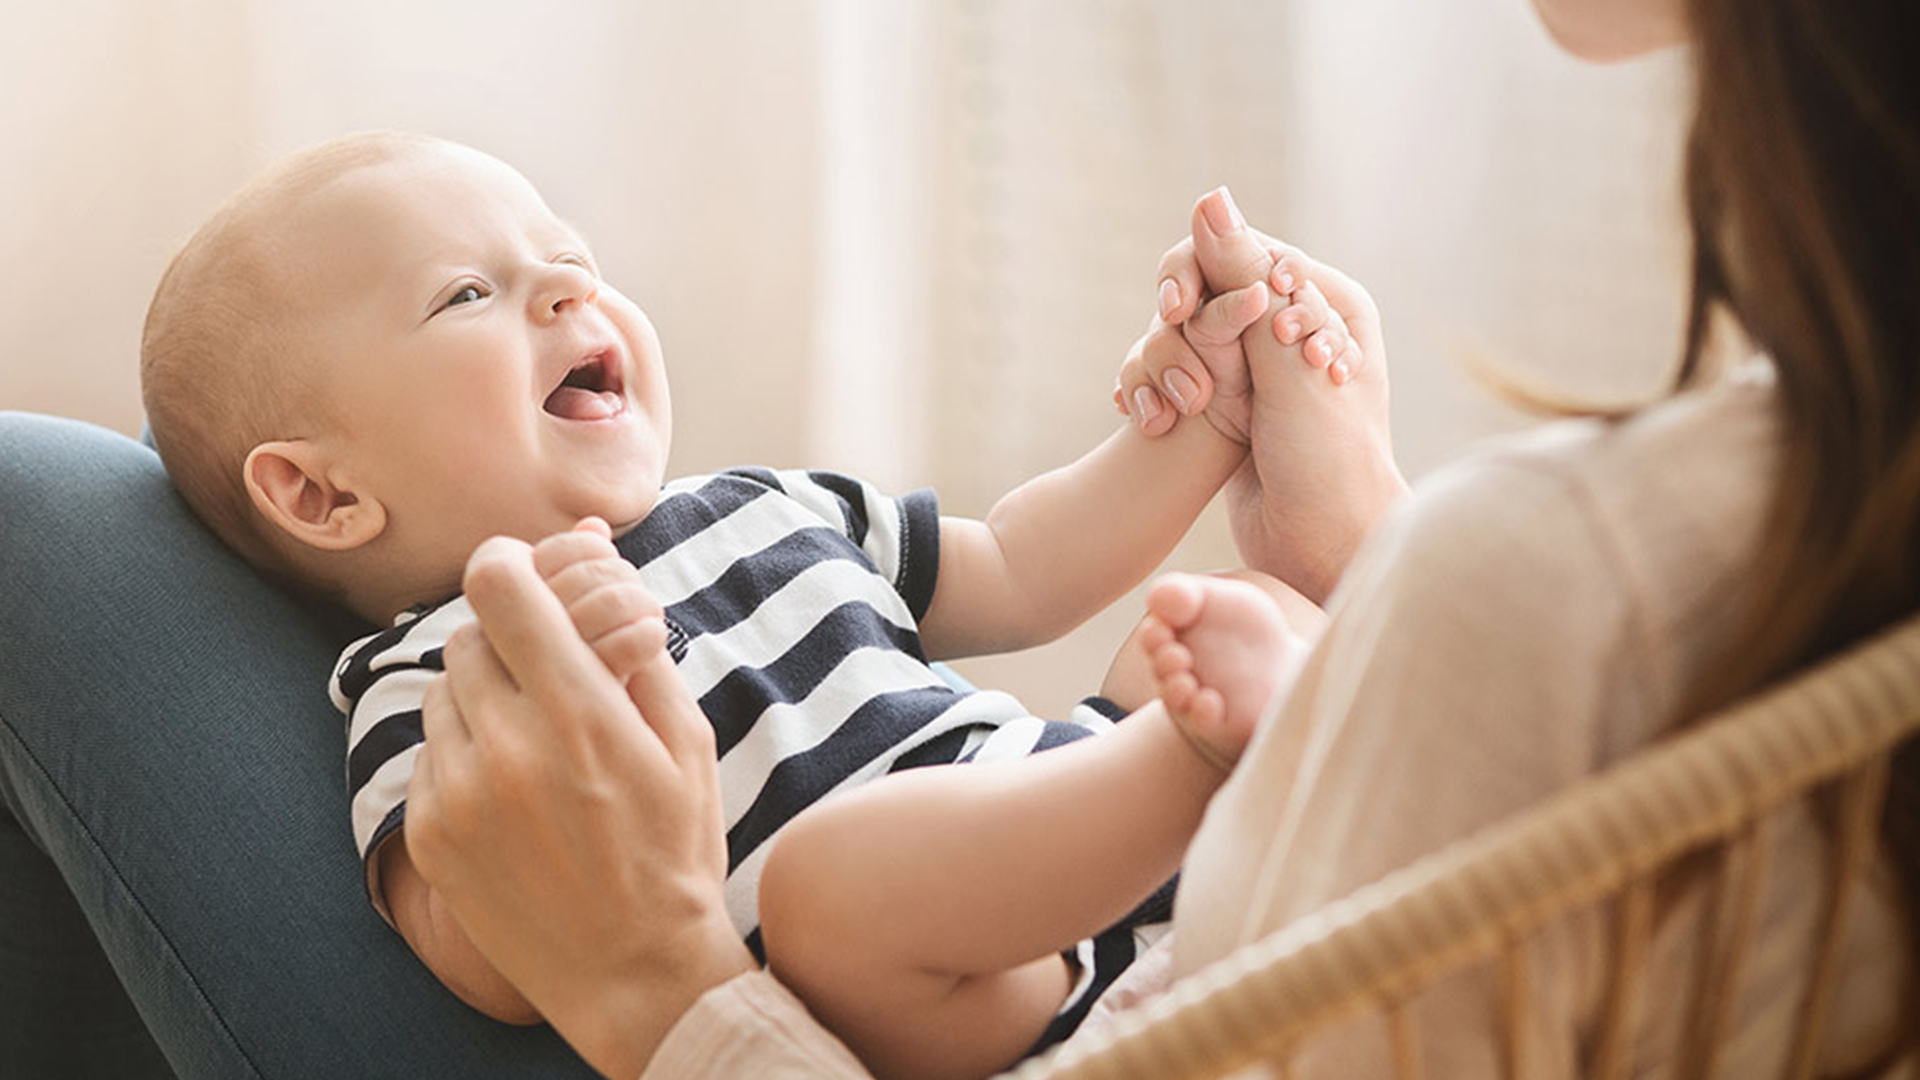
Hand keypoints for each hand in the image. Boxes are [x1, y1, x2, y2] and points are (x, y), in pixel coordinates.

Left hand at [406, 536, 751, 1078]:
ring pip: (442, 691)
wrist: (634, 974)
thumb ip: (638, 642)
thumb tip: (598, 551)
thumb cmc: (674, 850)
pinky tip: (514, 790)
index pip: (501, 587)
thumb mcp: (686, 740)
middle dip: (507, 636)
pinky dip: (465, 751)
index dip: (509, 563)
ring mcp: (459, 796)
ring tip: (536, 738)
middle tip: (547, 668)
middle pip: (467, 634)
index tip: (526, 575)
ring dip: (483, 693)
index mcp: (582, 715)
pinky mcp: (429, 835)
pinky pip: (430, 752)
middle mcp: (509, 749)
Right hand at [1112, 188, 1371, 443]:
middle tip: (1170, 369)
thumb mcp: (1282, 360)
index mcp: (1327, 300)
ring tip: (1167, 413)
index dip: (1198, 271)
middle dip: (1177, 325)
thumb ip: (1244, 278)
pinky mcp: (1232, 403)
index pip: (1243, 250)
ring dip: (1162, 364)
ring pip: (1183, 330)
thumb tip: (1210, 197)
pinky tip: (1148, 417)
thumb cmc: (1325, 460)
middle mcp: (1295, 324)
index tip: (1174, 313)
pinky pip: (1177, 370)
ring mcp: (1261, 366)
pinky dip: (1156, 389)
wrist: (1323, 550)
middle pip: (1207, 285)